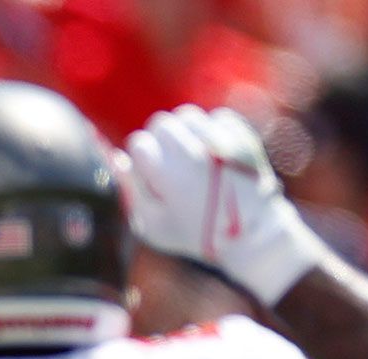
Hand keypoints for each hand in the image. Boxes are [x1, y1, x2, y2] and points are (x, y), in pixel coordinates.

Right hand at [123, 104, 327, 306]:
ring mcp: (219, 139)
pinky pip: (215, 117)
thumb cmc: (195, 234)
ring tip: (188, 155)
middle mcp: (192, 150)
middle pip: (160, 123)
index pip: (138, 143)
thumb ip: (130, 191)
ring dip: (182, 132)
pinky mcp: (240, 134)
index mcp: (167, 172)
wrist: (252, 232)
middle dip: (159, 141)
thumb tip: (116, 159)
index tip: (151, 177)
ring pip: (186, 115)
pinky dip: (209, 131)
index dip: (141, 161)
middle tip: (168, 164)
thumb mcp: (153, 225)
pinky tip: (211, 153)